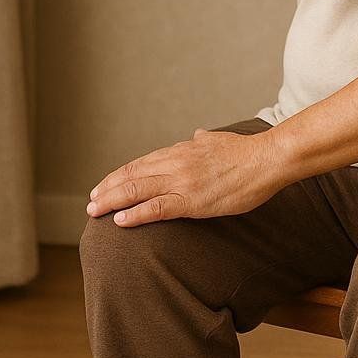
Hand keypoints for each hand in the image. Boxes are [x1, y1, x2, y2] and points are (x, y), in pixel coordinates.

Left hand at [86, 127, 292, 226]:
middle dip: (107, 190)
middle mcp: (175, 164)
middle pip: (131, 176)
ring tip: (95, 211)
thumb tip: (196, 136)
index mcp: (180, 151)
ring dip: (112, 202)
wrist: (267, 159)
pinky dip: (134, 214)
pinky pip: (156, 208)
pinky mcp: (192, 201)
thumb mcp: (217, 139)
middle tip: (91, 202)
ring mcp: (182, 182)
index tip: (104, 186)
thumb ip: (202, 140)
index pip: (140, 164)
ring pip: (136, 191)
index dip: (118, 176)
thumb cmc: (247, 151)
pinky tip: (120, 221)